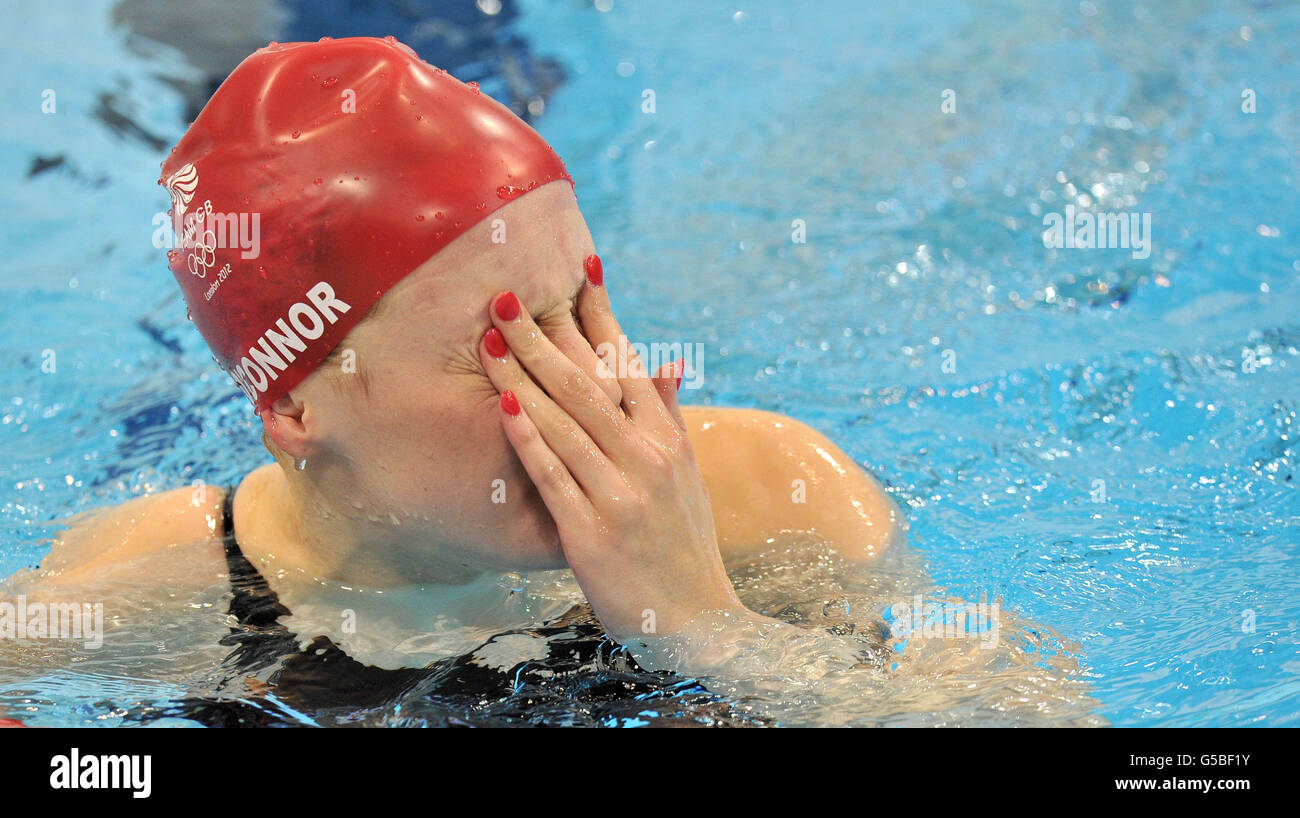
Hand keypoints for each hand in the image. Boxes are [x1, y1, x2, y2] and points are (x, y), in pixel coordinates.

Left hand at [478, 266, 745, 644]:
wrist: (697, 620)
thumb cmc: (684, 542)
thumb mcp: (687, 475)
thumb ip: (669, 418)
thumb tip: (667, 363)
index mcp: (668, 439)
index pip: (630, 364)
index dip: (602, 317)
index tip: (578, 273)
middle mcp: (648, 458)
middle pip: (587, 384)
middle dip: (543, 338)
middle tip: (506, 299)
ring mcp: (620, 494)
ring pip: (564, 421)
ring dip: (524, 375)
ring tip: (491, 340)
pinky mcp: (591, 531)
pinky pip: (552, 474)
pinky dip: (527, 436)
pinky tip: (502, 403)